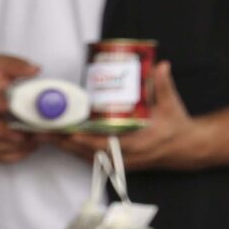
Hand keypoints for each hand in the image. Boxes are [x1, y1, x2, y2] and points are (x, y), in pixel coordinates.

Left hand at [57, 62, 199, 170]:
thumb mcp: (172, 104)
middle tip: (43, 132)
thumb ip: (163, 85)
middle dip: (65, 142)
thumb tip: (160, 65)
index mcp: (138, 143)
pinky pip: (90, 158)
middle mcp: (125, 156)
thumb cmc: (176, 125)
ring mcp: (119, 162)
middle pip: (88, 152)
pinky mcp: (116, 163)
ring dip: (65, 147)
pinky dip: (74, 150)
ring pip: (85, 156)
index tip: (70, 132)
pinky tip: (59, 142)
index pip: (107, 144)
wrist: (184, 148)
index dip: (87, 140)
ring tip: (44, 136)